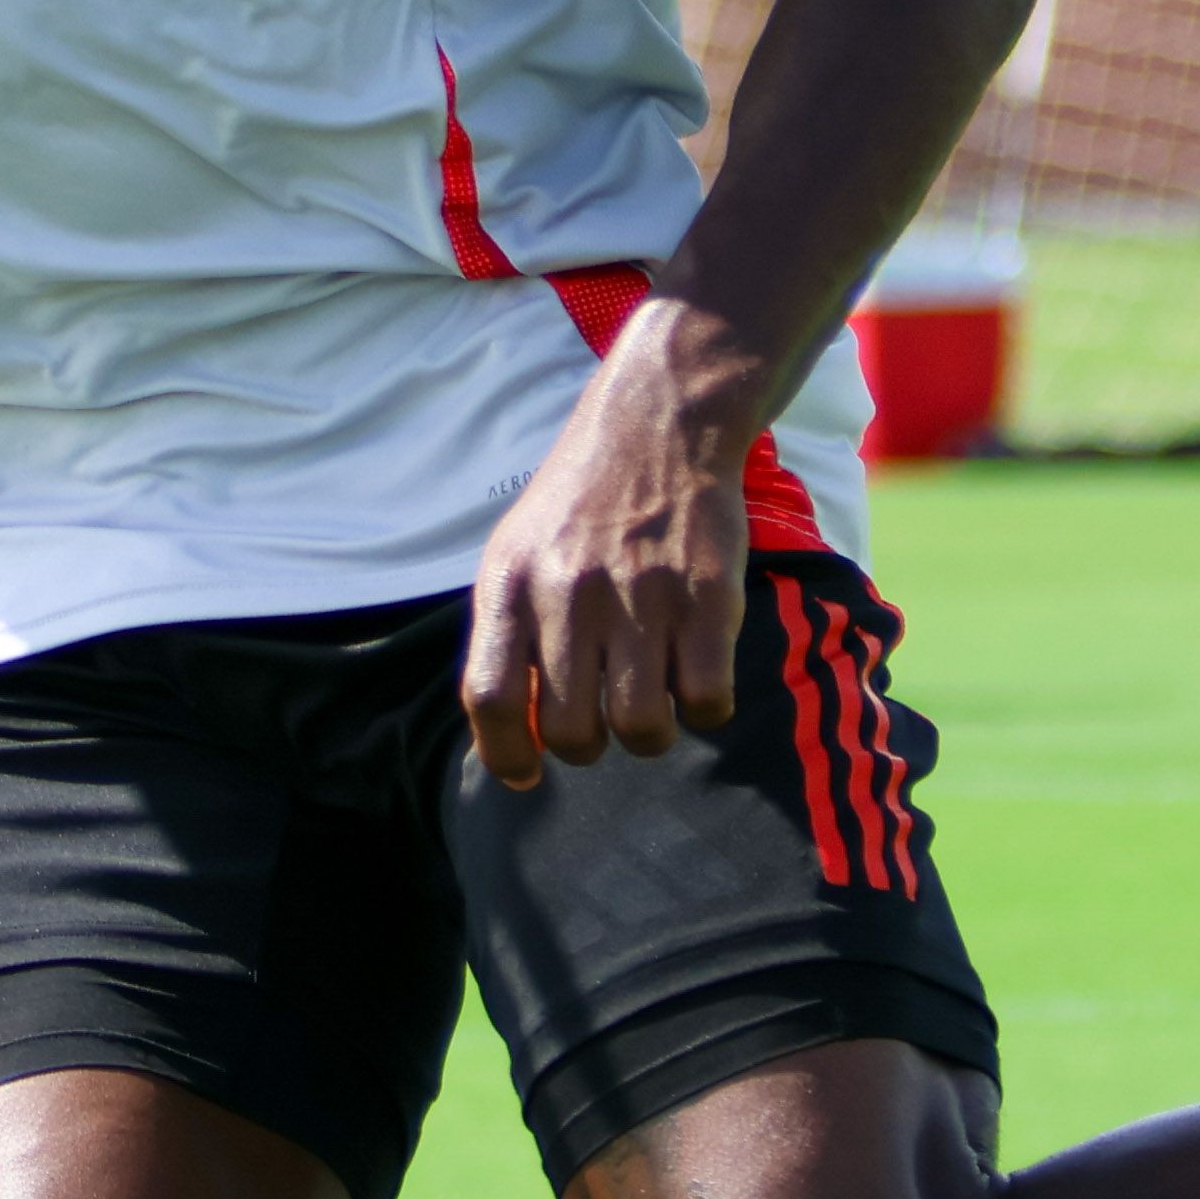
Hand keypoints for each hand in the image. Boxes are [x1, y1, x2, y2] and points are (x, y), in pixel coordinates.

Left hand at [461, 300, 766, 786]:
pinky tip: (697, 676)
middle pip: (572, 732)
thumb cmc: (580, 505)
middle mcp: (570, 594)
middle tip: (603, 718)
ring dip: (648, 734)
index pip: (491, 700)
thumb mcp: (516, 553)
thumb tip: (511, 737)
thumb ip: (504, 635)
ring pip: (642, 728)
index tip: (526, 774)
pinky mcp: (708, 596)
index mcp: (512, 585)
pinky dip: (705, 708)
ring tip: (654, 698)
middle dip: (589, 746)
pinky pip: (707, 700)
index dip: (506, 755)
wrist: (659, 424)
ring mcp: (642, 596)